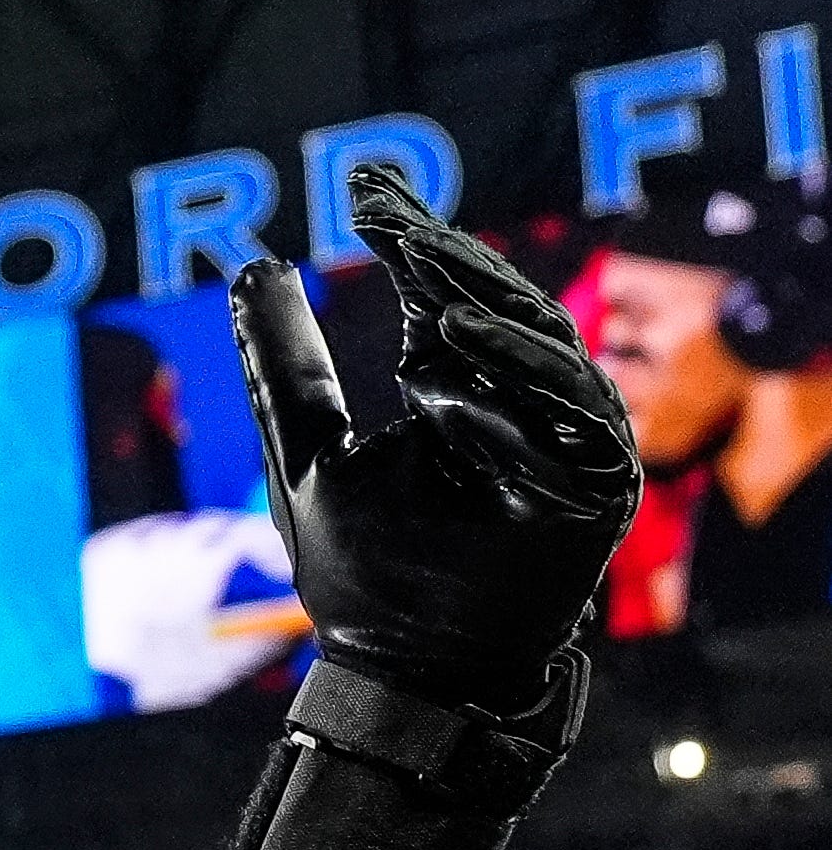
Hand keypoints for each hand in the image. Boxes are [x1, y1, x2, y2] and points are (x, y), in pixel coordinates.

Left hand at [229, 166, 636, 713]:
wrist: (402, 667)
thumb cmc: (357, 573)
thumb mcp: (302, 451)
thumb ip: (284, 366)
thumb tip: (253, 269)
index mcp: (463, 388)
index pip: (445, 294)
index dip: (409, 237)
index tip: (366, 183)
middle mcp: (522, 403)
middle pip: (497, 307)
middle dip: (442, 257)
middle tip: (391, 215)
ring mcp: (565, 440)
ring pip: (538, 349)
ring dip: (479, 309)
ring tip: (415, 279)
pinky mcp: (597, 483)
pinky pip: (568, 413)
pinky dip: (509, 378)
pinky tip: (451, 349)